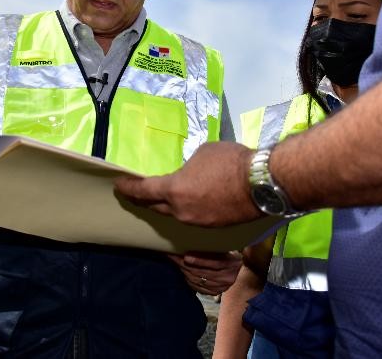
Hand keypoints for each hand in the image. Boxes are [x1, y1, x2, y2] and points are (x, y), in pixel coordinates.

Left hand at [114, 141, 261, 225]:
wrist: (263, 184)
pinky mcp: (213, 228)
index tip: (119, 186)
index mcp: (174, 190)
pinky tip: (193, 204)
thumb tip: (189, 173)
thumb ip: (189, 167)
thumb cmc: (230, 162)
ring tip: (165, 199)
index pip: (143, 191)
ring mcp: (198, 223)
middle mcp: (181, 212)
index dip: (129, 188)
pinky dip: (188, 211)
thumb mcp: (202, 153)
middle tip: (136, 195)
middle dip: (144, 200)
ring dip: (168, 207)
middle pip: (155, 208)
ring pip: (176, 215)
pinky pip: (194, 219)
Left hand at [169, 251, 241, 295]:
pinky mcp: (215, 292)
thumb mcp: (224, 247)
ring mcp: (222, 287)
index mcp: (231, 264)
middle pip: (203, 272)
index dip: (199, 260)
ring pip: (198, 279)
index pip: (214, 263)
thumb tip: (192, 239)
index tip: (185, 255)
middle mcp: (227, 278)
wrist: (238, 267)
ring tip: (174, 262)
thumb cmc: (228, 253)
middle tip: (173, 255)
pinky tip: (182, 272)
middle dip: (185, 264)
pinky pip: (198, 287)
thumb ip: (212, 247)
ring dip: (184, 270)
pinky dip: (188, 280)